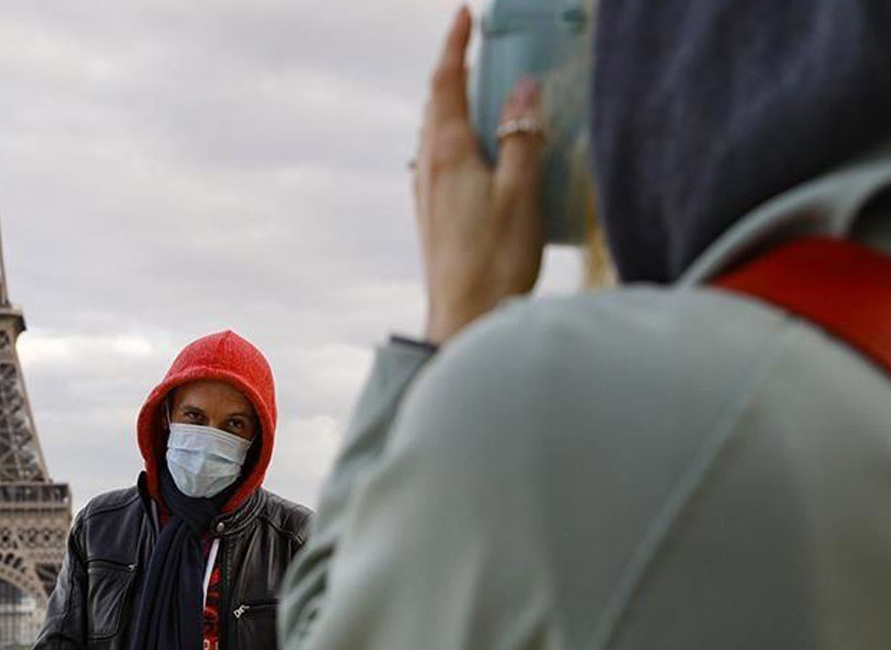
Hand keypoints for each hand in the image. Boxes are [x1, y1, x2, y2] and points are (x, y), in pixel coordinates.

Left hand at [413, 6, 544, 344]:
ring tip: (479, 91)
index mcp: (448, 153)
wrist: (463, 319)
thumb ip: (522, 137)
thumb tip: (523, 87)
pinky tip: (475, 150)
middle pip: (437, 105)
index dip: (455, 46)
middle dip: (455, 71)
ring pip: (436, 133)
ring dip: (454, 105)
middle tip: (477, 48)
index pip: (446, 83)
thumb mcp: (521, 192)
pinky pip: (440, 159)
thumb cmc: (496, 258)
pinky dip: (455, 137)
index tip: (464, 15)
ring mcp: (426, 192)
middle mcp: (429, 167)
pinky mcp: (432, 215)